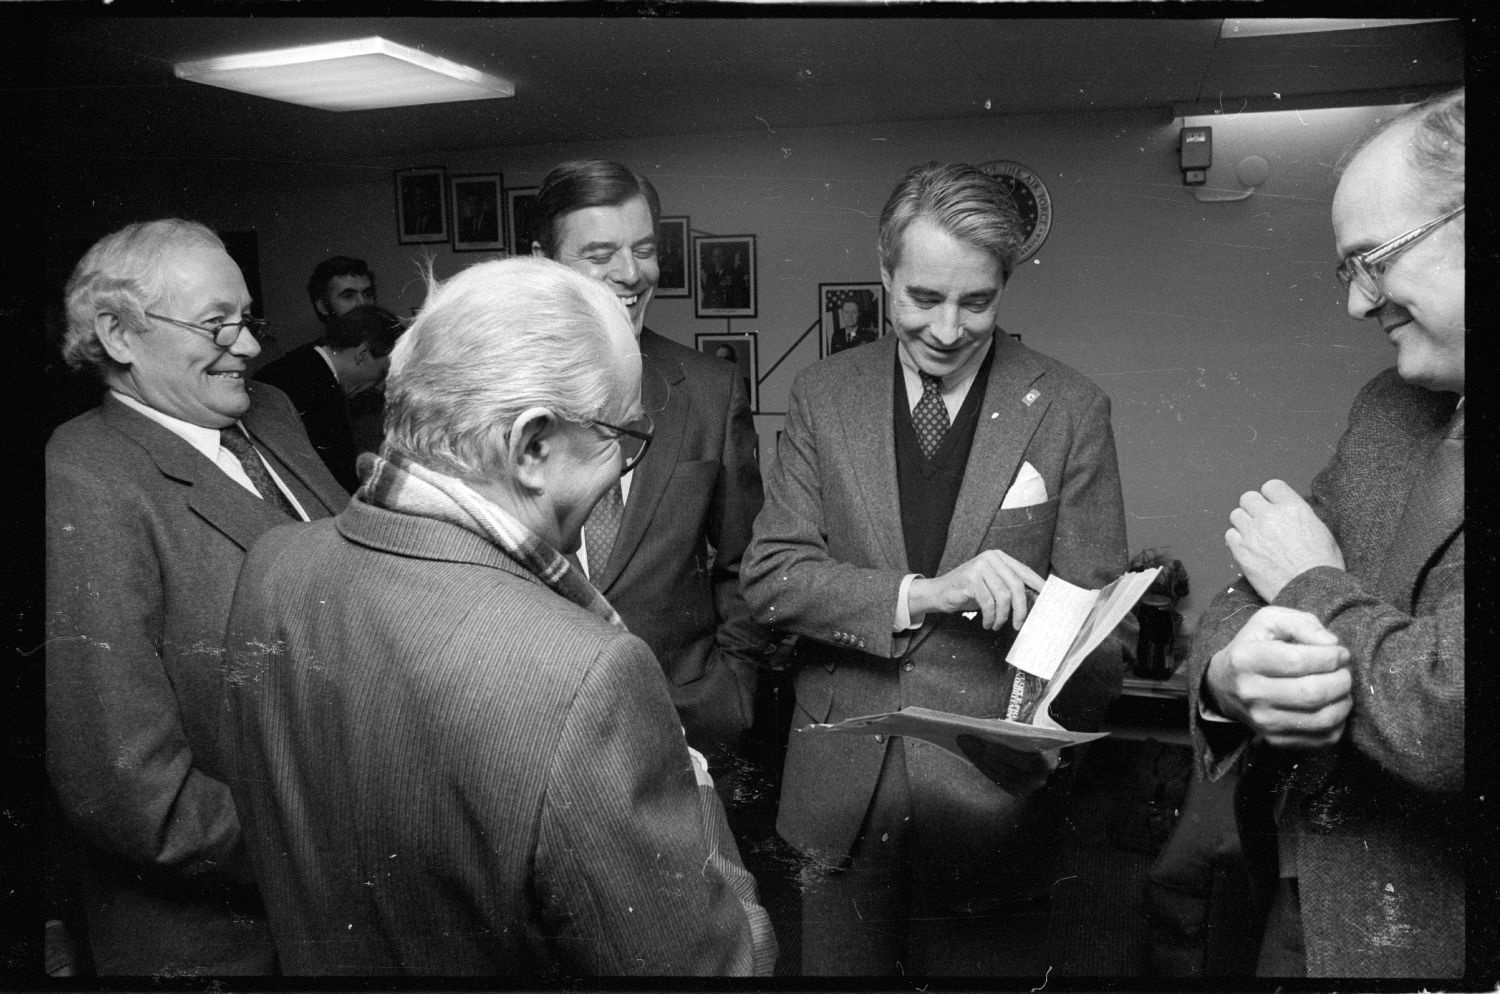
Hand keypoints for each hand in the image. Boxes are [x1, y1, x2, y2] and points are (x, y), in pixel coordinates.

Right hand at [907, 550, 1043, 630]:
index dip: (1038, 586)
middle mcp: (990, 558)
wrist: (939, 592)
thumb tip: (1034, 602)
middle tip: (1019, 624)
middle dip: (1021, 609)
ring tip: (997, 624)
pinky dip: (990, 617)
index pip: (1024, 572)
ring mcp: (980, 567)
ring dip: (1002, 616)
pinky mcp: (970, 579)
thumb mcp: (991, 586)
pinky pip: (988, 603)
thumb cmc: (968, 591)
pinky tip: (987, 623)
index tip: (1048, 600)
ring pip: (1004, 596)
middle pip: (1016, 585)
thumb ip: (1009, 588)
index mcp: (999, 557)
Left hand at [956, 735, 1059, 794]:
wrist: (1048, 745)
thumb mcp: (1032, 725)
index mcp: (1048, 761)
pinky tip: (971, 754)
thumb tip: (989, 727)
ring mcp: (1027, 787)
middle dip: (982, 753)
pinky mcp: (1017, 790)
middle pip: (1006, 768)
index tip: (986, 744)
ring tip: (963, 744)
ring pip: (998, 775)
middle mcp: (1039, 779)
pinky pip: (996, 779)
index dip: (1005, 753)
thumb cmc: (1038, 731)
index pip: (1026, 761)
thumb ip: (1019, 728)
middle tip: (963, 739)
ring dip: (978, 759)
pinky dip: (983, 766)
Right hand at [1204, 606, 1351, 748]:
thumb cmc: (1254, 646)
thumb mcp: (1270, 621)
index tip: (1341, 652)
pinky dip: (1339, 722)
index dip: (1330, 656)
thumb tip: (1331, 643)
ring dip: (1344, 702)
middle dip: (1342, 680)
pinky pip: (1322, 738)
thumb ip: (1302, 624)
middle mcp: (1250, 694)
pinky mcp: (1275, 739)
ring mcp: (1262, 721)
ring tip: (1342, 688)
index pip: (1298, 661)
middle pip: (1312, 693)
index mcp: (1245, 660)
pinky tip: (1333, 705)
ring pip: (1322, 719)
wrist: (1224, 684)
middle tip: (1345, 671)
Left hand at [1226, 479, 1344, 601]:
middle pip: (1248, 498)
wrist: (1311, 591)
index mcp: (1294, 508)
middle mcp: (1270, 516)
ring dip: (1244, 523)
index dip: (1272, 496)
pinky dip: (1236, 540)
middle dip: (1254, 508)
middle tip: (1262, 521)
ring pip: (1236, 515)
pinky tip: (1248, 548)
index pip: (1272, 486)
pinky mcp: (1241, 551)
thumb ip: (1302, 517)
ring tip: (1255, 535)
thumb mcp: (1322, 532)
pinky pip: (1230, 535)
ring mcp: (1253, 533)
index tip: (1273, 505)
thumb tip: (1291, 513)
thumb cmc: (1322, 566)